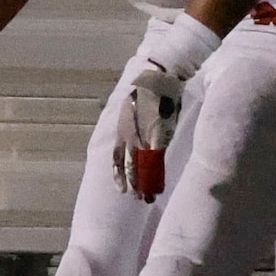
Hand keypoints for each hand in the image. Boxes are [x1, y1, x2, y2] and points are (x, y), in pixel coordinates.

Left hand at [112, 61, 185, 201]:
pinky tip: (159, 185)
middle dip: (133, 184)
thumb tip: (135, 135)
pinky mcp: (158, 136)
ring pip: (141, 167)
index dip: (118, 175)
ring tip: (148, 198)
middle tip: (138, 198)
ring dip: (144, 185)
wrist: (158, 78)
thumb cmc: (148, 91)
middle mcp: (129, 135)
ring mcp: (143, 137)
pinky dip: (156, 176)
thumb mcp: (132, 108)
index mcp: (122, 129)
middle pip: (128, 166)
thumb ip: (132, 124)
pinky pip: (155, 162)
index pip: (116, 157)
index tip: (121, 189)